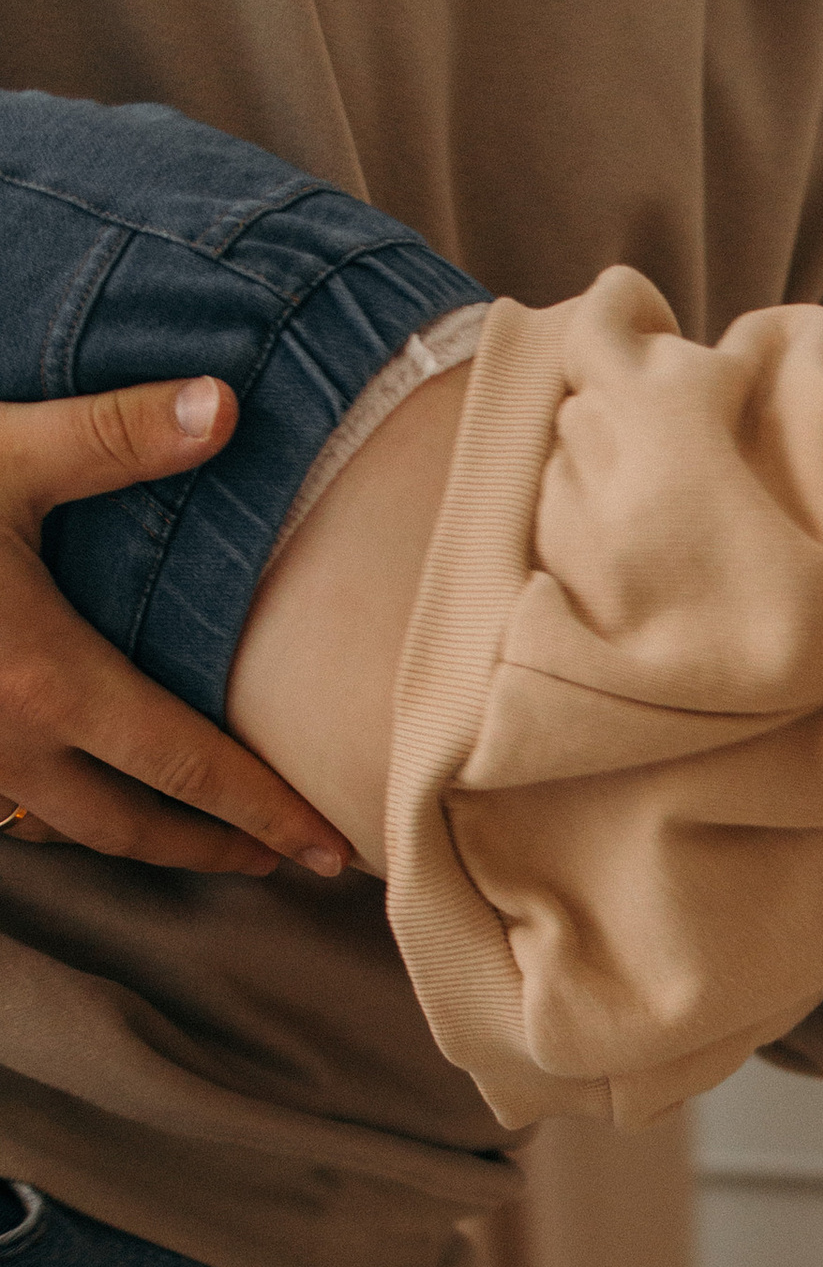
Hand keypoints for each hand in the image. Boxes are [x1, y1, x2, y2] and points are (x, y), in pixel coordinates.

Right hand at [0, 378, 350, 873]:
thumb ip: (114, 436)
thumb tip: (229, 404)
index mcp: (44, 684)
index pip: (188, 769)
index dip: (267, 813)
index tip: (334, 852)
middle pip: (132, 827)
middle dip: (212, 850)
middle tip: (279, 862)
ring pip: (58, 830)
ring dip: (131, 839)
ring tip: (190, 839)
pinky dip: (46, 818)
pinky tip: (64, 799)